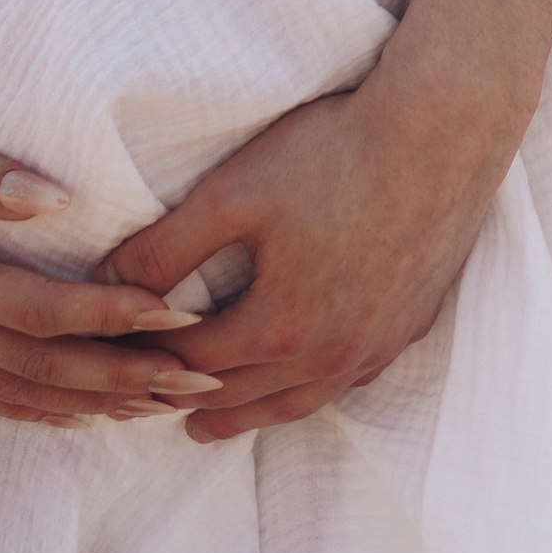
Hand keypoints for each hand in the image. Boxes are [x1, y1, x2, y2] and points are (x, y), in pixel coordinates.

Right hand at [0, 17, 223, 425]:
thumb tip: (52, 196)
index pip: (48, 311)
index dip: (118, 317)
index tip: (182, 316)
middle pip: (50, 370)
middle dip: (132, 380)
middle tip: (207, 384)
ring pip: (25, 395)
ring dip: (99, 404)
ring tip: (167, 408)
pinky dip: (42, 413)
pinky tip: (81, 417)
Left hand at [103, 68, 518, 439]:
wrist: (443, 132)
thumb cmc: (333, 153)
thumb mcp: (231, 193)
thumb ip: (165, 247)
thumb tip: (108, 281)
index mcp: (280, 328)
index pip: (194, 364)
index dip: (149, 361)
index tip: (120, 361)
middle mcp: (330, 354)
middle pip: (244, 398)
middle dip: (190, 402)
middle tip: (150, 408)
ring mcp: (375, 345)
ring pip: (299, 402)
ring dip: (249, 413)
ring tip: (213, 420)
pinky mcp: (410, 326)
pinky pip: (349, 379)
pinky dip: (310, 388)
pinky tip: (303, 377)